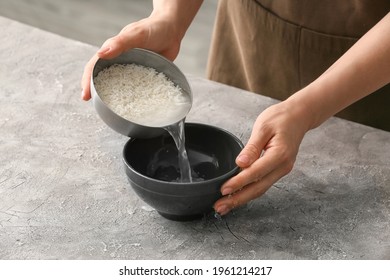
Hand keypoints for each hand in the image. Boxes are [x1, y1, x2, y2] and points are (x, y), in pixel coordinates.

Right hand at [81, 16, 181, 100]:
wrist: (173, 29)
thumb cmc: (153, 28)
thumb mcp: (136, 34)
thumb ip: (120, 43)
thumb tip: (100, 54)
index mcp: (113, 50)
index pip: (95, 66)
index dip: (88, 80)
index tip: (85, 95)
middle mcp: (120, 60)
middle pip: (103, 76)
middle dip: (96, 90)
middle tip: (94, 104)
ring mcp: (131, 68)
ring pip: (119, 83)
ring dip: (114, 95)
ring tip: (111, 108)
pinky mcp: (144, 74)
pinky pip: (137, 86)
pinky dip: (134, 95)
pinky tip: (135, 105)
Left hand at [214, 100, 310, 215]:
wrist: (299, 116)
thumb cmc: (281, 118)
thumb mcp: (263, 127)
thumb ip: (252, 147)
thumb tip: (240, 163)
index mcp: (279, 154)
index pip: (255, 173)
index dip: (238, 183)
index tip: (223, 190)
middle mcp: (283, 166)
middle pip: (258, 188)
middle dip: (237, 199)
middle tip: (219, 207)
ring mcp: (282, 170)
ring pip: (260, 189)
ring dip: (242, 199)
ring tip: (224, 206)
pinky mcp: (278, 170)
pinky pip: (262, 184)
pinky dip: (249, 192)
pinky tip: (237, 196)